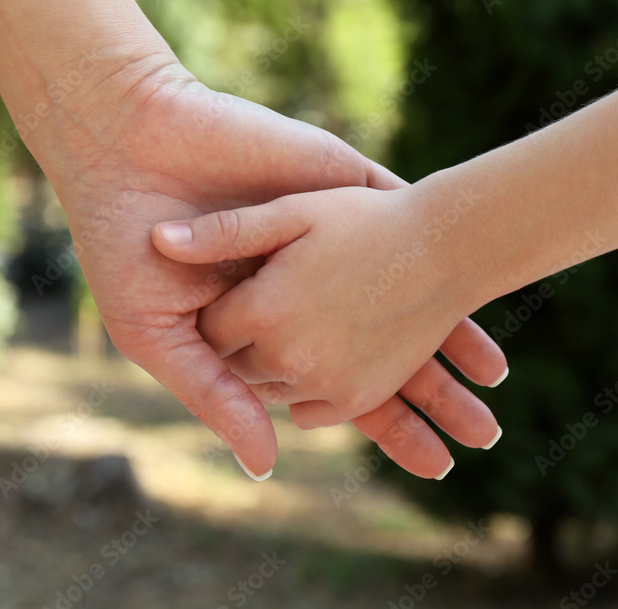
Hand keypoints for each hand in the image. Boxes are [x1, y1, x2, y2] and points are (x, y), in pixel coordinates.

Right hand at [51, 64, 505, 478]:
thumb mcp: (162, 337)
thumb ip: (218, 397)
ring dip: (448, 339)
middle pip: (382, 351)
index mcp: (266, 330)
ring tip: (493, 382)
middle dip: (430, 395)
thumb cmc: (126, 249)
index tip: (435, 462)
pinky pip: (402, 231)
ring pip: (403, 296)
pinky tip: (473, 287)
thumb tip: (265, 467)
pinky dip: (438, 263)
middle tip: (482, 435)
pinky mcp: (339, 189)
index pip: (338, 388)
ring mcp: (326, 240)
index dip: (385, 423)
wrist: (123, 149)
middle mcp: (307, 290)